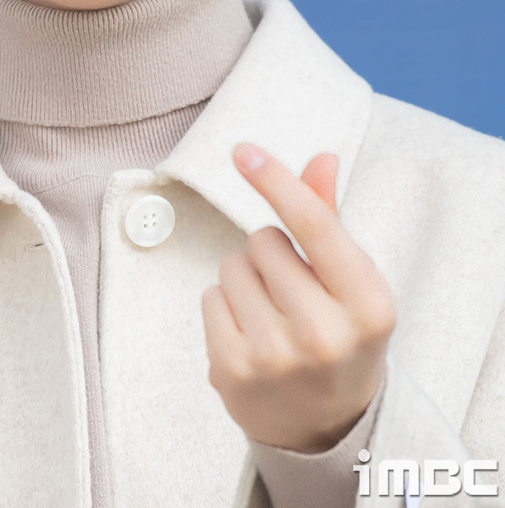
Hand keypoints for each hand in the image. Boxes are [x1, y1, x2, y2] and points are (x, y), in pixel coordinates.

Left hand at [202, 144, 395, 452]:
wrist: (324, 429)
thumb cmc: (341, 335)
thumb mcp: (352, 283)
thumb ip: (330, 218)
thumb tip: (320, 157)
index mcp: (368, 305)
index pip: (316, 226)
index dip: (278, 182)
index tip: (244, 151)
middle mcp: (325, 335)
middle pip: (264, 239)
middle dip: (271, 251)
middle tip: (293, 289)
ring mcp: (277, 358)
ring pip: (232, 264)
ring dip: (246, 276)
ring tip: (273, 313)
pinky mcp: (233, 373)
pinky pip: (210, 296)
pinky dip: (224, 305)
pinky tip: (251, 334)